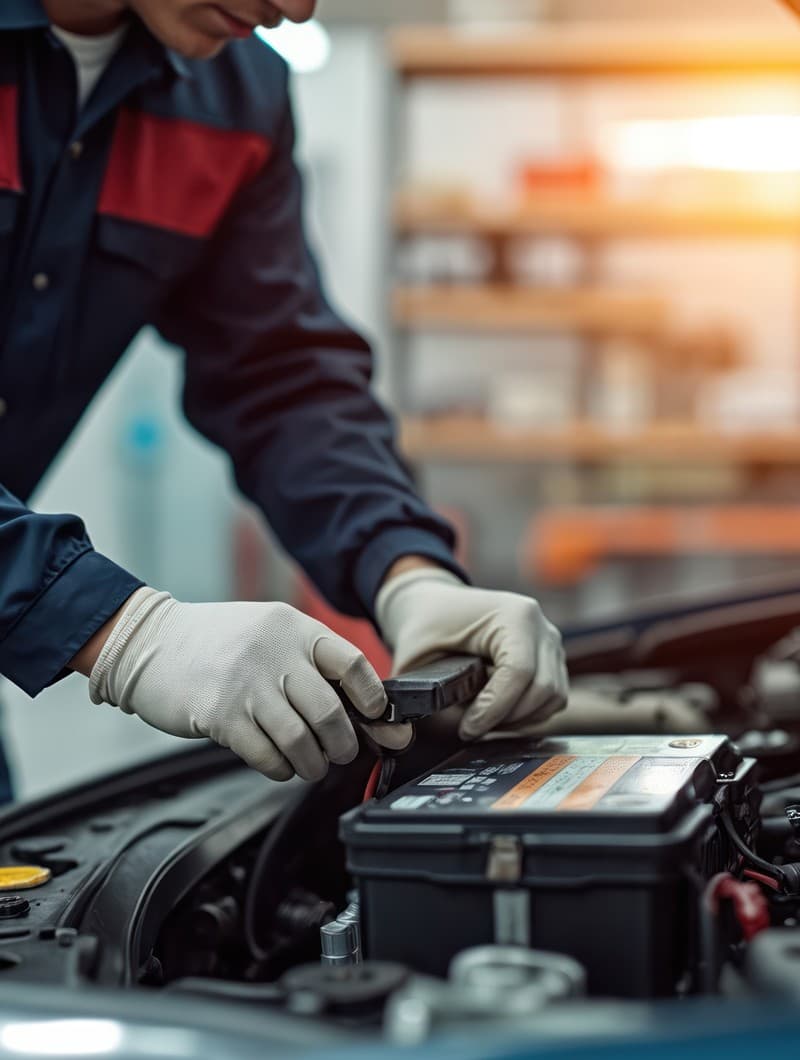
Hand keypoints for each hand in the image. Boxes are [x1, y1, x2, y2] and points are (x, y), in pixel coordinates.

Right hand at [88, 588, 388, 781]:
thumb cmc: (217, 643)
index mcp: (294, 628)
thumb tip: (362, 709)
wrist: (150, 642)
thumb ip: (310, 663)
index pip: (352, 663)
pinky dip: (281, 768)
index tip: (378, 719)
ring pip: (301, 739)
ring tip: (312, 764)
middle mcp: (274, 653)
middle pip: (330, 710)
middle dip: (344, 743)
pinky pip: (266, 755)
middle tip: (341, 752)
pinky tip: (280, 764)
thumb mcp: (270, 634)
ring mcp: (246, 684)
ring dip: (313, 762)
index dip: (373, 698)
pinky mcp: (220, 714)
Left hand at [376, 568, 567, 739]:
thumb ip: (430, 693)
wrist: (436, 604)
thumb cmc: (427, 624)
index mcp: (513, 614)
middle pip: (542, 689)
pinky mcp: (551, 658)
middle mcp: (540, 626)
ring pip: (552, 697)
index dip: (495, 708)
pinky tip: (497, 712)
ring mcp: (549, 642)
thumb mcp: (417, 655)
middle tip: (471, 728)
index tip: (468, 728)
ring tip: (483, 718)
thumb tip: (442, 732)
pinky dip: (528, 713)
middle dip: (506, 717)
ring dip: (519, 718)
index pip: (519, 671)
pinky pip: (553, 697)